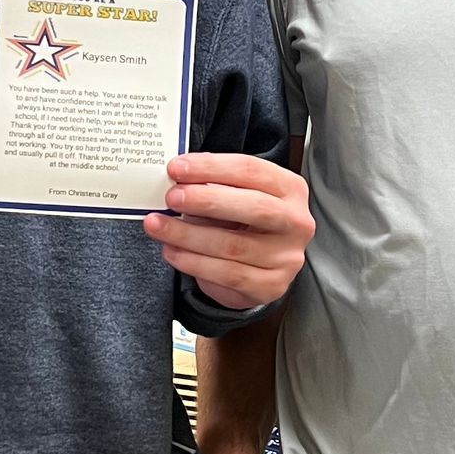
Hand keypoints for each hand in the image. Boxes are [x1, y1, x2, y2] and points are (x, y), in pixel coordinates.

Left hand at [143, 152, 313, 311]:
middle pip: (254, 207)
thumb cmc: (242, 223)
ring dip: (188, 234)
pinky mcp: (271, 286)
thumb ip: (212, 184)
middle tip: (172, 197)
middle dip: (206, 200)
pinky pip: (227, 274)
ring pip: (233, 245)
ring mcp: (286, 257)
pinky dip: (193, 262)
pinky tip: (172, 251)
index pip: (252, 170)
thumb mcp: (233, 196)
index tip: (176, 168)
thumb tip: (176, 178)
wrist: (257, 268)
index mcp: (290, 189)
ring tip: (159, 225)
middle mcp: (296, 222)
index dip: (211, 167)